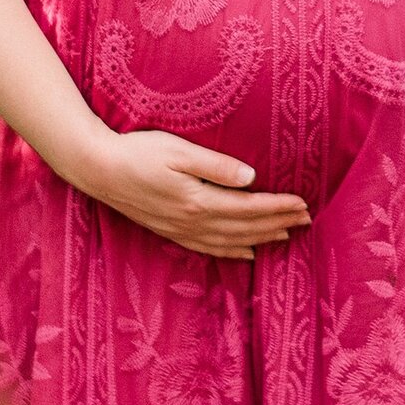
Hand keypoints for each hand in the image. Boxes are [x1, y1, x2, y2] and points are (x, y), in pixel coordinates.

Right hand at [83, 128, 310, 260]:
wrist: (98, 169)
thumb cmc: (138, 152)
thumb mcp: (178, 151)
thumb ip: (216, 166)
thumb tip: (252, 178)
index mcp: (198, 200)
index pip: (249, 207)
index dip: (278, 207)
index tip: (303, 204)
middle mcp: (192, 222)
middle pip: (245, 228)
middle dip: (278, 224)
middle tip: (306, 220)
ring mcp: (180, 230)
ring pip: (230, 242)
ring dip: (261, 239)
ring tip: (286, 236)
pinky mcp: (170, 231)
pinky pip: (209, 249)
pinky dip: (232, 253)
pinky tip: (247, 253)